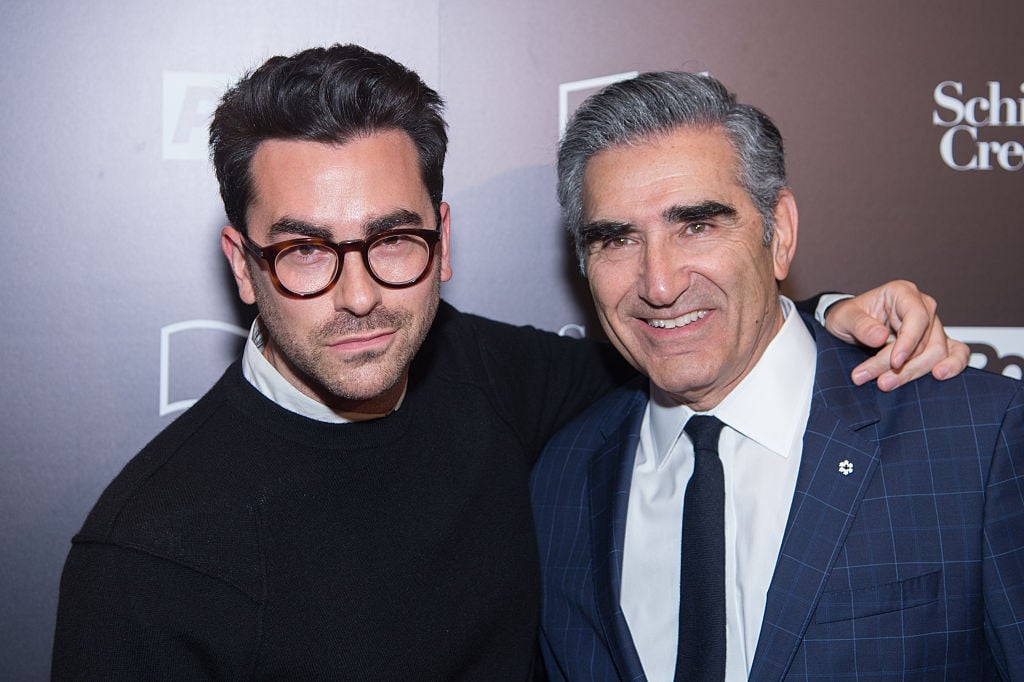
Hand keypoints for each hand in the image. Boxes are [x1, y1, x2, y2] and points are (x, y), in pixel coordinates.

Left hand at [823, 280, 969, 390]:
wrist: (849, 324)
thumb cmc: (849, 316)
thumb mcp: (844, 317)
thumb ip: (860, 325)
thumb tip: (880, 337)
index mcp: (902, 293)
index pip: (917, 318)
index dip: (908, 342)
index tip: (894, 362)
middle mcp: (922, 307)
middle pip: (926, 341)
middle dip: (903, 365)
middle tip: (880, 381)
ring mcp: (931, 325)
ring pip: (937, 352)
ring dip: (914, 372)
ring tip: (887, 383)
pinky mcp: (935, 342)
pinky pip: (955, 352)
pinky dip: (953, 365)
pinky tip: (939, 376)